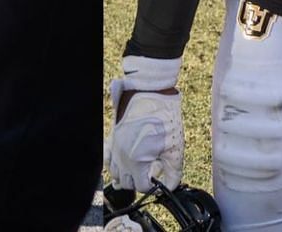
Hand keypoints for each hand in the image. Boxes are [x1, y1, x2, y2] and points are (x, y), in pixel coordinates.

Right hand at [108, 56, 183, 192]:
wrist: (152, 96)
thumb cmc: (164, 119)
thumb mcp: (175, 149)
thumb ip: (173, 173)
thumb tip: (171, 186)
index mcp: (137, 162)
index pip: (141, 186)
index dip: (152, 185)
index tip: (158, 177)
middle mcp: (122, 157)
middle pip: (127, 182)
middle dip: (139, 181)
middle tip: (151, 172)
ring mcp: (115, 148)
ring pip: (115, 173)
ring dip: (126, 175)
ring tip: (139, 169)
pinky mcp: (113, 138)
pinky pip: (107, 158)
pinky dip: (112, 164)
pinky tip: (123, 162)